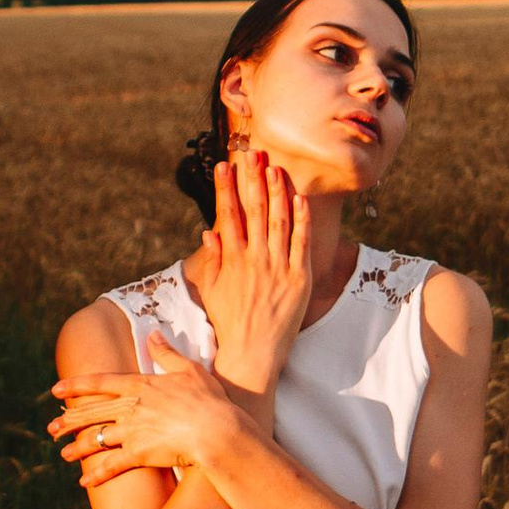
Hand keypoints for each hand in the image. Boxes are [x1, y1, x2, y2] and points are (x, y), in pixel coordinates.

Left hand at [48, 331, 251, 488]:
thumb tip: (152, 333)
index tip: (56, 390)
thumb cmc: (208, 400)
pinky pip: (111, 466)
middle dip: (68, 421)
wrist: (216, 431)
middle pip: (90, 413)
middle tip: (51, 428)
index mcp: (139, 385)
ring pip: (95, 440)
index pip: (99, 382)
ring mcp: (131, 432)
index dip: (75, 386)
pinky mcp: (138, 455)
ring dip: (77, 448)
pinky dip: (97, 475)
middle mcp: (129, 408)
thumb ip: (166, 352)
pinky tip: (85, 482)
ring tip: (63, 454)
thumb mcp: (189, 369)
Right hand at [198, 146, 311, 394]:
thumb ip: (211, 260)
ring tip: (274, 167)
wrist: (252, 354)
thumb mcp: (211, 291)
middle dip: (252, 179)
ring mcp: (277, 267)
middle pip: (254, 210)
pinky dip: (301, 219)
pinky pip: (301, 242)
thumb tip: (208, 232)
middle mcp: (253, 259)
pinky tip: (299, 198)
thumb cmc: (229, 323)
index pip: (227, 215)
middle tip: (252, 154)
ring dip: (276, 191)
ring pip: (278, 220)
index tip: (225, 165)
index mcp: (231, 260)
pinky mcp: (298, 278)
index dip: (226, 188)